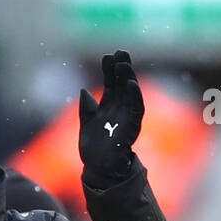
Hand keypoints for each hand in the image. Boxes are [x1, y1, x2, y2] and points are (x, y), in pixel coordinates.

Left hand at [79, 50, 143, 187]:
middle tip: (120, 52)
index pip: (110, 84)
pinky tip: (131, 83)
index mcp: (107, 107)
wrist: (98, 169)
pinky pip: (136, 108)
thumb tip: (83, 91)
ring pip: (130, 93)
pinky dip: (135, 96)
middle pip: (121, 85)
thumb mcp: (86, 123)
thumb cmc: (93, 149)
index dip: (109, 71)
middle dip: (121, 69)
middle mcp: (119, 109)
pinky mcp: (132, 125)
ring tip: (124, 64)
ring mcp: (126, 117)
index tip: (107, 57)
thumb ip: (86, 108)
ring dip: (128, 78)